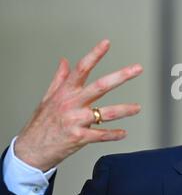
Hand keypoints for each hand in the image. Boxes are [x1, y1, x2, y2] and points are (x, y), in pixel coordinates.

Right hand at [14, 40, 142, 170]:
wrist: (31, 151)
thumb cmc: (40, 124)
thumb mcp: (47, 98)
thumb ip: (59, 79)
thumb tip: (64, 61)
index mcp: (65, 92)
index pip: (81, 69)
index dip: (94, 55)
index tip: (106, 43)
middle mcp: (72, 104)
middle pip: (100, 86)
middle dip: (121, 76)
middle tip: (136, 69)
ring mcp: (76, 121)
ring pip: (105, 112)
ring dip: (124, 109)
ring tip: (137, 108)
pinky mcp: (79, 137)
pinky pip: (101, 135)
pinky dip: (114, 134)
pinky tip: (123, 133)